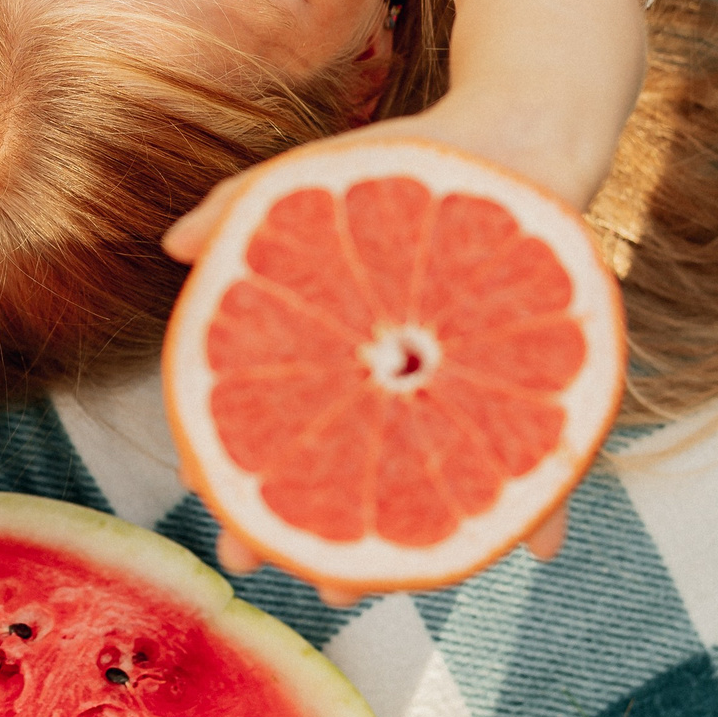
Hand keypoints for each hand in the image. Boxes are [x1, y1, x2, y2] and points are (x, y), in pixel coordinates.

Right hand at [169, 97, 603, 607]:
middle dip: (331, 541)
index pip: (275, 431)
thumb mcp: (313, 178)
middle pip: (354, 478)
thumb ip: (240, 206)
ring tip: (405, 583)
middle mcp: (398, 386)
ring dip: (423, 542)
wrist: (515, 130)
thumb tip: (172, 245)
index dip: (247, 486)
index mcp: (336, 353)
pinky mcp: (531, 380)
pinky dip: (545, 497)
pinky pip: (543, 452)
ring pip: (438, 484)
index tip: (228, 530)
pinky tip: (539, 545)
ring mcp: (463, 389)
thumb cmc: (403, 161)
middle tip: (315, 587)